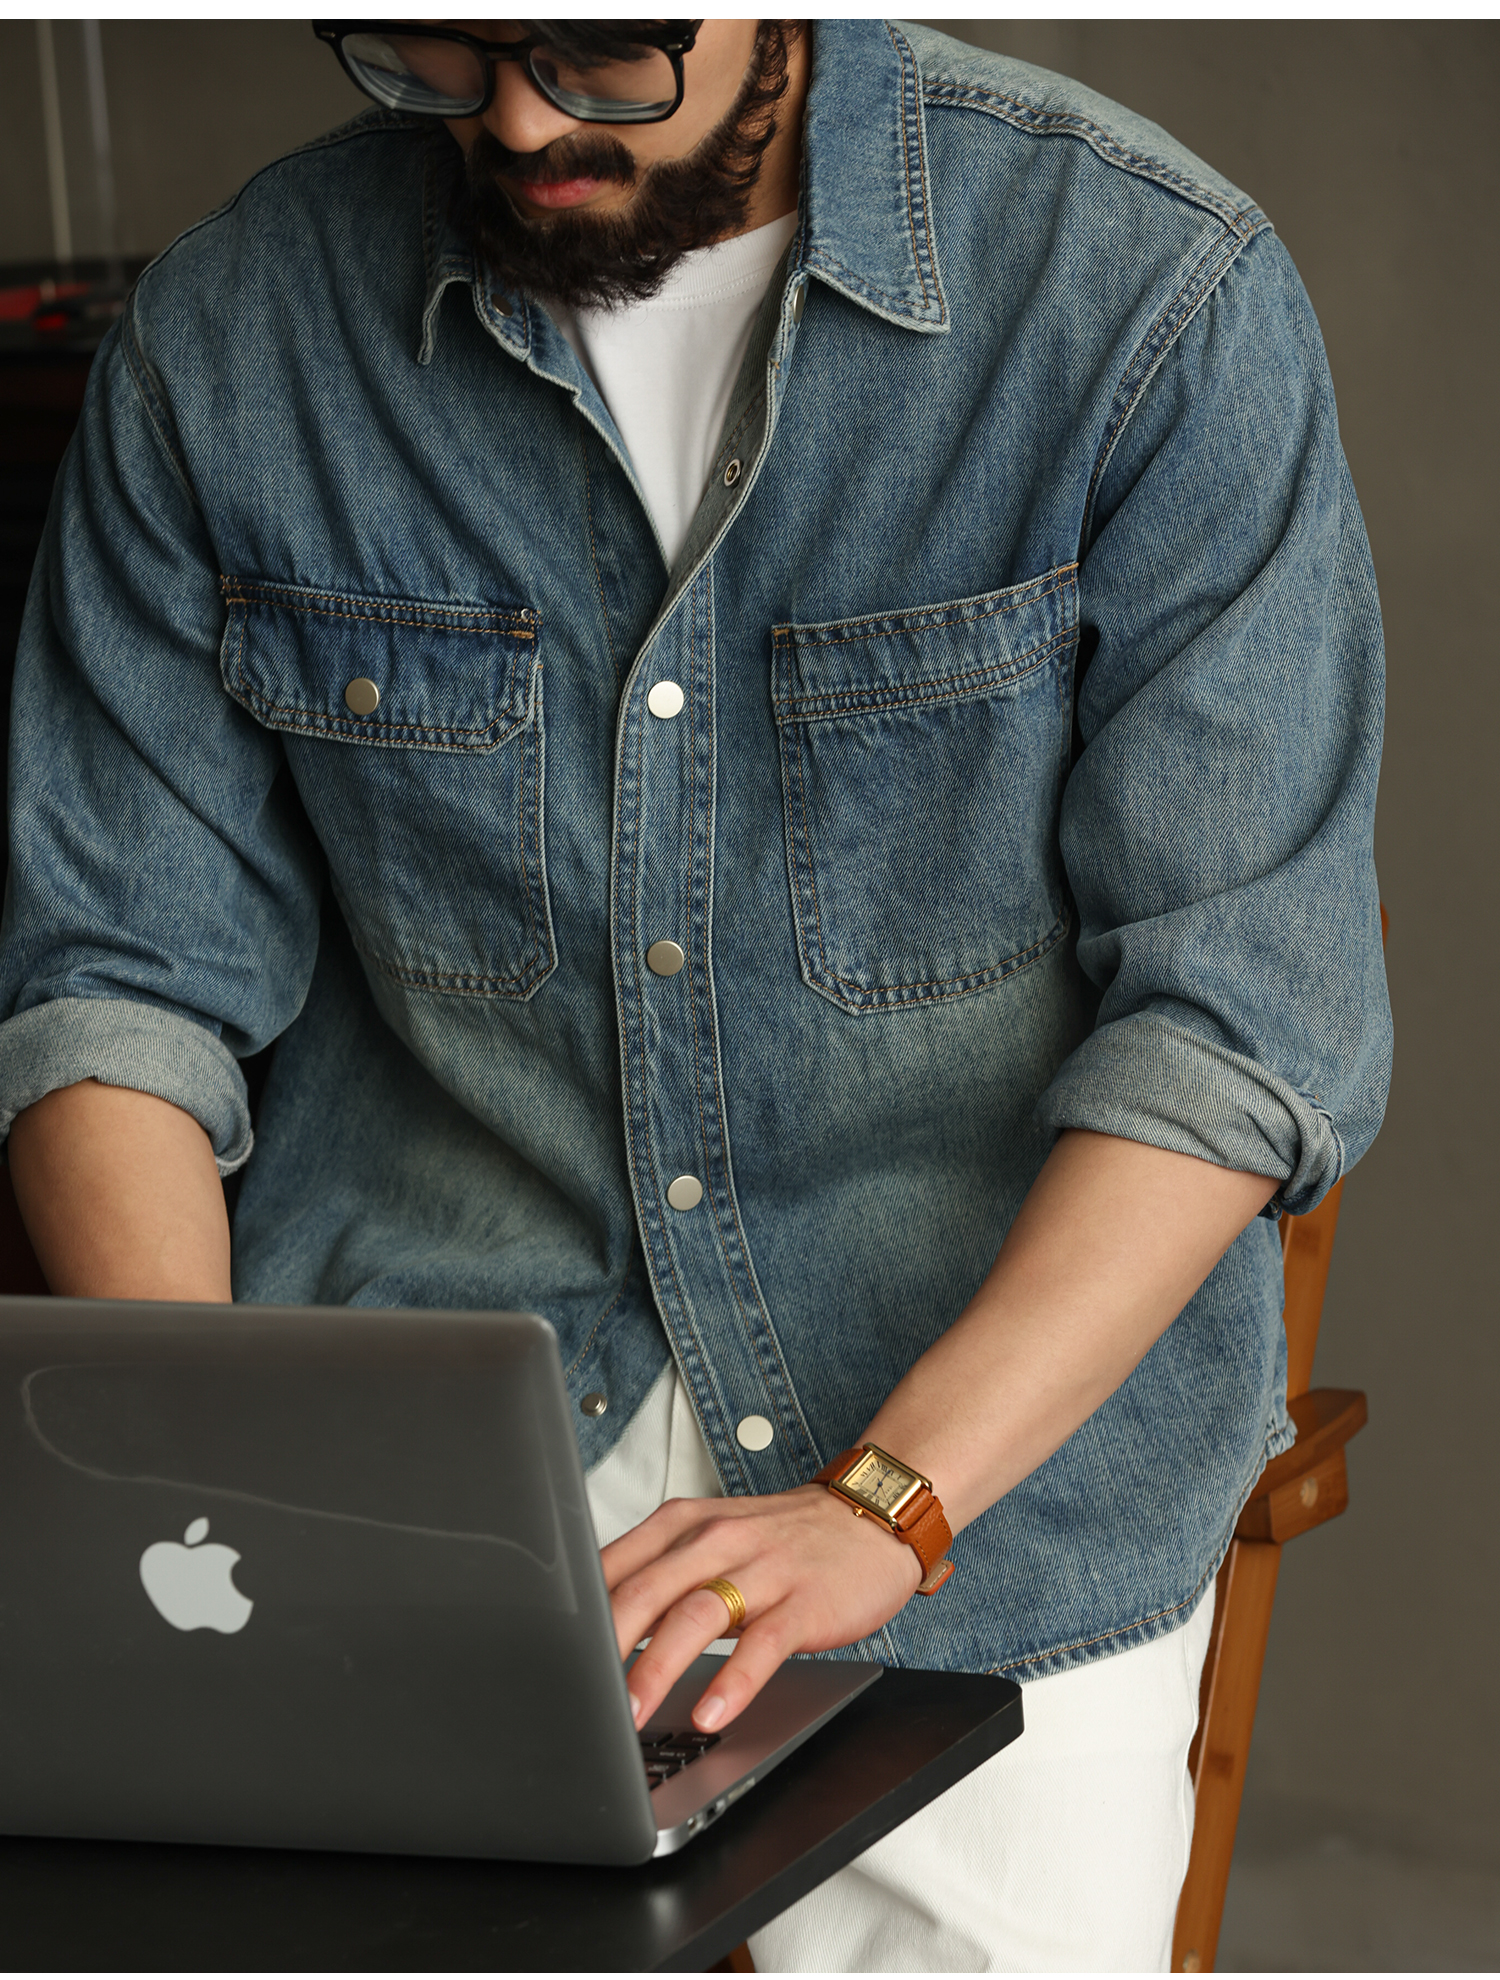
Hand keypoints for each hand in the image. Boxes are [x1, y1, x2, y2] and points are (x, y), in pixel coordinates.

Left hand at [601, 1484, 922, 1733]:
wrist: (870, 1516)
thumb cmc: (783, 1538)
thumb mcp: (711, 1538)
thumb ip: (657, 1573)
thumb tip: (595, 1628)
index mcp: (683, 1524)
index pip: (614, 1566)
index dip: (579, 1616)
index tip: (554, 1660)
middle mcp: (717, 1540)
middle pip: (646, 1590)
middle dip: (605, 1647)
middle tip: (580, 1695)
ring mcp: (762, 1569)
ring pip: (696, 1615)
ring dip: (658, 1667)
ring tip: (632, 1713)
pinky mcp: (804, 1602)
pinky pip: (764, 1643)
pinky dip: (735, 1680)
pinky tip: (713, 1711)